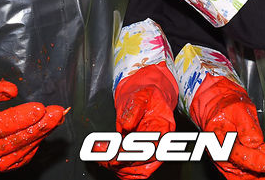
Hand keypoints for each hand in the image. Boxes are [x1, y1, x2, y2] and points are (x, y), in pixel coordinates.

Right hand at [0, 78, 67, 170]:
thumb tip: (12, 90)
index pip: (3, 125)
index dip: (23, 117)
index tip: (40, 108)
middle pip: (16, 140)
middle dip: (40, 126)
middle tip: (57, 113)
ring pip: (21, 151)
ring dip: (41, 135)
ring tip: (56, 119)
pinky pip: (20, 158)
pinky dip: (34, 145)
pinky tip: (44, 130)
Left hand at [97, 64, 177, 178]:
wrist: (145, 94)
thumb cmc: (145, 94)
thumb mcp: (140, 95)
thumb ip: (134, 109)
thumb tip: (127, 126)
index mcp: (163, 127)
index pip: (151, 148)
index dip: (134, 153)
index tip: (116, 152)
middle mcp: (160, 143)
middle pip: (143, 164)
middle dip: (121, 162)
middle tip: (102, 154)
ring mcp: (150, 151)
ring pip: (137, 171)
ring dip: (117, 168)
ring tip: (101, 156)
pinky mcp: (140, 154)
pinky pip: (132, 170)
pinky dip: (119, 169)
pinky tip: (105, 160)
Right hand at [190, 75, 264, 179]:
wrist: (223, 111)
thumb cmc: (229, 109)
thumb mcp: (236, 108)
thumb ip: (245, 125)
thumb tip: (255, 141)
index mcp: (216, 140)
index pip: (234, 155)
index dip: (253, 161)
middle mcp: (223, 157)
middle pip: (245, 171)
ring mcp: (232, 165)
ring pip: (252, 176)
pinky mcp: (242, 168)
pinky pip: (256, 174)